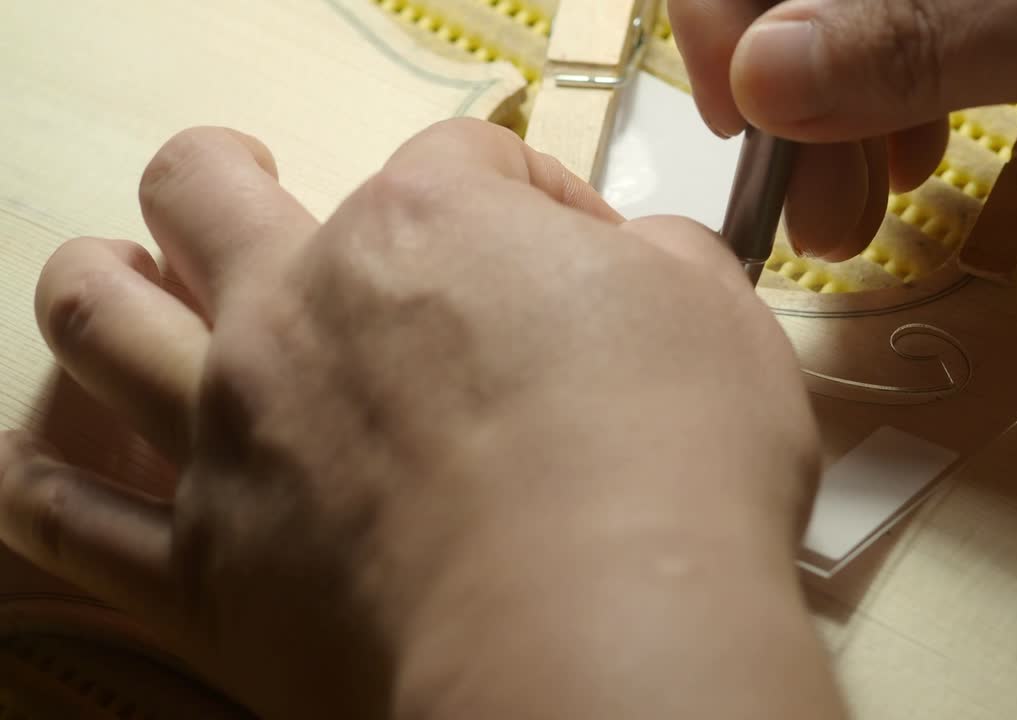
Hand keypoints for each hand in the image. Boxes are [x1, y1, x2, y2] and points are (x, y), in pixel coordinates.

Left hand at [0, 120, 841, 718]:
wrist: (601, 645)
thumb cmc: (674, 468)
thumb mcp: (720, 320)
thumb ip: (668, 263)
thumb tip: (645, 259)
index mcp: (431, 228)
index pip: (466, 158)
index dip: (530, 192)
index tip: (576, 253)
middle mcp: (303, 309)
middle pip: (206, 187)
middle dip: (228, 175)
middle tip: (256, 195)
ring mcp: (238, 436)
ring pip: (94, 317)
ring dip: (100, 284)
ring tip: (119, 280)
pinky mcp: (209, 574)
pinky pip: (74, 523)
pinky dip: (47, 488)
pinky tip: (42, 470)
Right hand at [670, 0, 1016, 258]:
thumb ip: (909, 41)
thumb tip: (762, 79)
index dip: (721, 21)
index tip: (739, 121)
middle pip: (794, 0)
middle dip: (790, 110)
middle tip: (818, 218)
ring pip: (839, 36)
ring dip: (834, 131)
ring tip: (862, 217)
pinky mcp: (977, 6)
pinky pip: (892, 51)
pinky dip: (885, 115)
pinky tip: (910, 164)